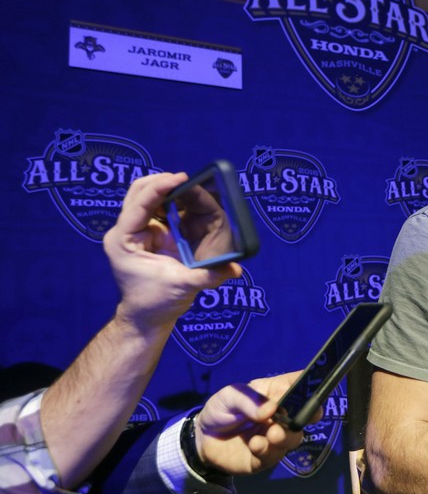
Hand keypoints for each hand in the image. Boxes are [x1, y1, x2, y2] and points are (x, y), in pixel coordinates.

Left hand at [102, 172, 241, 329]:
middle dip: (161, 181)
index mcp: (124, 241)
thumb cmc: (155, 303)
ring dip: (166, 188)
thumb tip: (237, 268)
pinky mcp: (146, 234)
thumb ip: (209, 276)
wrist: (146, 317)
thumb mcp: (183, 287)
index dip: (160, 187)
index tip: (182, 177)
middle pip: (137, 192)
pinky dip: (171, 200)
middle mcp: (124, 232)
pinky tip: (188, 200)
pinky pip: (156, 207)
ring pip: (144, 196)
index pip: (139, 204)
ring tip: (189, 186)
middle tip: (187, 178)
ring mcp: (134, 231)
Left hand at [194, 371, 323, 474]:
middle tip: (299, 417)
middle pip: (305, 415)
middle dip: (307, 416)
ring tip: (272, 434)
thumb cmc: (221, 409)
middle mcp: (281, 416)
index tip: (313, 390)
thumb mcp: (230, 395)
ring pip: (293, 439)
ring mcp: (275, 438)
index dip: (310, 386)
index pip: (300, 386)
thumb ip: (249, 400)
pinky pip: (273, 457)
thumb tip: (271, 408)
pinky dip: (267, 451)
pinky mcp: (264, 458)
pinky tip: (255, 445)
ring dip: (286, 437)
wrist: (202, 438)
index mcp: (276, 393)